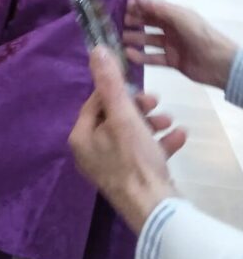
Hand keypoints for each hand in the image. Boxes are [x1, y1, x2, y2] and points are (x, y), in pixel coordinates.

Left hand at [68, 47, 184, 232]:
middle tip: (156, 102)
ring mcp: (110, 167)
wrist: (154, 207)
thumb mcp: (122, 116)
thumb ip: (109, 84)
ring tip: (170, 120)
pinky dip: (160, 143)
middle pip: (113, 119)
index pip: (94, 103)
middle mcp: (90, 152)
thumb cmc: (132, 158)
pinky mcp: (131, 178)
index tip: (137, 87)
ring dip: (152, 124)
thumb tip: (96, 50)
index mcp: (80, 137)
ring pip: (131, 135)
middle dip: (138, 108)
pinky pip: (143, 154)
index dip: (115, 91)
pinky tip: (179, 137)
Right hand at [124, 0, 238, 88]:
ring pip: (148, 40)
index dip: (139, 7)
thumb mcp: (180, 18)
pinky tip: (129, 54)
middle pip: (149, 23)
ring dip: (135, 38)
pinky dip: (141, 57)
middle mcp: (171, 29)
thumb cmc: (200, 36)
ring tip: (120, 39)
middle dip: (134, 22)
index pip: (153, 9)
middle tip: (120, 23)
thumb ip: (158, 8)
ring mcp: (171, 46)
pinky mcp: (171, 61)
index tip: (123, 6)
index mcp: (175, 16)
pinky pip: (152, 58)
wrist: (219, 63)